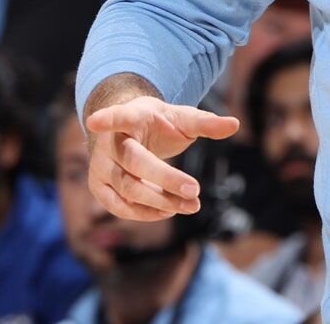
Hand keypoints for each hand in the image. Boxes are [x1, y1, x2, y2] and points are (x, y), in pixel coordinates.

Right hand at [85, 96, 240, 220]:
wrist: (128, 133)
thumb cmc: (158, 123)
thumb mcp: (181, 117)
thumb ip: (205, 122)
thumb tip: (235, 124)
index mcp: (129, 117)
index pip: (117, 116)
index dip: (107, 119)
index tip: (94, 120)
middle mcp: (108, 142)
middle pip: (134, 162)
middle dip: (165, 178)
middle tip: (195, 190)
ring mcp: (100, 167)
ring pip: (128, 189)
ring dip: (161, 201)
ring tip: (192, 205)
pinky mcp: (99, 188)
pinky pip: (120, 207)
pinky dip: (145, 212)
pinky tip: (169, 210)